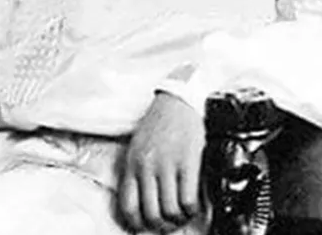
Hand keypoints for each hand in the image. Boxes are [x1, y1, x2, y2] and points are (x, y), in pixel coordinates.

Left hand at [118, 92, 209, 232]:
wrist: (178, 99)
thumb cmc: (159, 123)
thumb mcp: (138, 146)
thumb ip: (138, 171)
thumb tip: (143, 201)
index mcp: (132, 163)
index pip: (128, 206)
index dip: (137, 224)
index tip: (145, 227)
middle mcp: (146, 166)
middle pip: (151, 214)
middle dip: (162, 225)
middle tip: (169, 223)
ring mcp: (167, 165)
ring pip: (170, 211)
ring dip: (179, 219)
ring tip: (183, 215)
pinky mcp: (187, 162)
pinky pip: (188, 200)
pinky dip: (192, 209)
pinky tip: (193, 205)